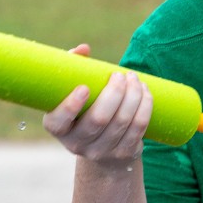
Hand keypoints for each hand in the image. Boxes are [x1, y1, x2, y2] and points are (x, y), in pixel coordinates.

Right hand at [42, 46, 153, 168]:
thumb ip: (73, 67)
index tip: (84, 87)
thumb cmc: (84, 109)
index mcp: (58, 128)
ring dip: (133, 96)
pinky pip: (138, 127)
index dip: (70, 106)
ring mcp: (101, 152)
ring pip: (122, 122)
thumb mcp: (73, 93)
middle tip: (120, 75)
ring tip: (134, 79)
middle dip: (114, 93)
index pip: (58, 122)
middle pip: (98, 119)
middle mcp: (76, 144)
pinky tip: (144, 92)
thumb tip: (83, 49)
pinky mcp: (123, 153)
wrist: (102, 149)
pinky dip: (145, 106)